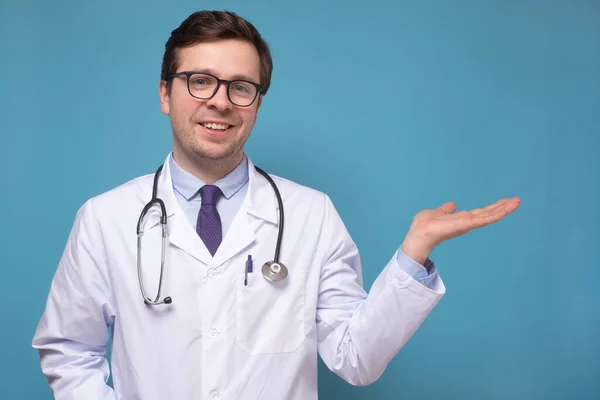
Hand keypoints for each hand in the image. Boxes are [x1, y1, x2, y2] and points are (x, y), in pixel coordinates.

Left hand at [401, 197, 520, 264]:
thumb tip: (452, 205)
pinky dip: (496, 214)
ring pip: (490, 215)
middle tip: (517, 200)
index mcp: (461, 219)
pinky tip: (506, 209)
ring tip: (517, 202)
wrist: (420, 233)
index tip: (504, 201)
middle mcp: (467, 222)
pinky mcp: (467, 224)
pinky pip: (484, 218)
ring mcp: (468, 224)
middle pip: (488, 213)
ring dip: (504, 209)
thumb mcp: (437, 213)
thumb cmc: (424, 225)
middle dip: (502, 207)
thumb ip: (446, 210)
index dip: (492, 207)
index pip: (480, 212)